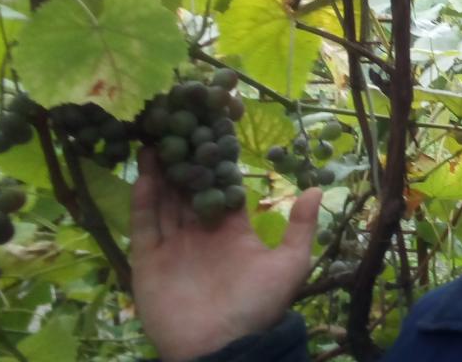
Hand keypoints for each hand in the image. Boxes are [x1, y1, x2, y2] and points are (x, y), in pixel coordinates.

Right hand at [131, 147, 321, 360]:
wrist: (222, 347)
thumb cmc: (258, 306)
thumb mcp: (289, 265)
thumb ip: (301, 228)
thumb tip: (318, 188)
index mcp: (233, 230)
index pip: (222, 187)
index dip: (217, 159)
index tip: (213, 127)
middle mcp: (201, 233)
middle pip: (188, 188)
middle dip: (184, 157)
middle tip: (178, 122)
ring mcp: (173, 246)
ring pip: (164, 200)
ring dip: (161, 171)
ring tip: (157, 136)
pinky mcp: (147, 261)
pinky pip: (144, 224)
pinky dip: (143, 199)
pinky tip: (145, 172)